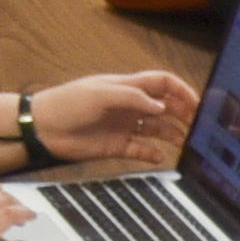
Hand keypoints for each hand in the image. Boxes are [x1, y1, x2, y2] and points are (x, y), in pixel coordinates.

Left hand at [30, 68, 194, 167]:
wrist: (42, 127)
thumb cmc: (67, 103)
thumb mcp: (100, 94)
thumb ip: (133, 98)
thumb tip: (161, 107)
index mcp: (126, 87)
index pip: (162, 83)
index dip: (180, 90)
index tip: (196, 102)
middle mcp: (129, 106)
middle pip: (165, 106)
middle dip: (183, 113)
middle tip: (196, 124)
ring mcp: (124, 125)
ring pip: (157, 128)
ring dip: (172, 133)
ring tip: (182, 142)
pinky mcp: (117, 145)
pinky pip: (141, 150)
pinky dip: (152, 154)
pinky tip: (159, 157)